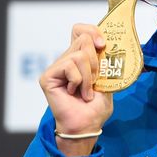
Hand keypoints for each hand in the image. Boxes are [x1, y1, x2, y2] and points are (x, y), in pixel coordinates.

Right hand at [39, 23, 113, 156]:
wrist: (86, 125)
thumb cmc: (96, 106)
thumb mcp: (108, 80)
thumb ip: (106, 61)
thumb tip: (108, 44)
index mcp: (80, 58)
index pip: (80, 31)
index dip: (92, 31)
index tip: (103, 45)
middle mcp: (67, 59)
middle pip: (83, 38)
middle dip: (96, 61)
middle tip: (95, 80)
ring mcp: (56, 67)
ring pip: (79, 55)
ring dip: (89, 76)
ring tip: (86, 92)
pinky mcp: (48, 76)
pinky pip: (69, 66)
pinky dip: (78, 81)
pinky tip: (74, 93)